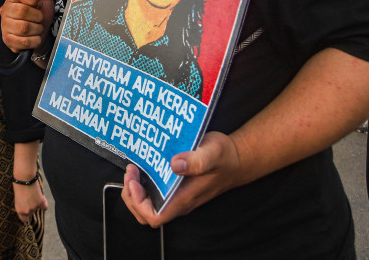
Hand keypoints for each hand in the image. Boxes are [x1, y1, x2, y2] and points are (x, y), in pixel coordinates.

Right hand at [0, 0, 52, 53]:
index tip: (38, 4)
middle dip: (37, 16)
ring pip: (24, 27)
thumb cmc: (40, 16)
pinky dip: (34, 40)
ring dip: (37, 29)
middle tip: (39, 18)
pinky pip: (24, 41)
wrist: (41, 36)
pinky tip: (35, 37)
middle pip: (22, 11)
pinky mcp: (7, 40)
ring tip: (37, 28)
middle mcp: (5, 11)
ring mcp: (5, 26)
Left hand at [12, 179, 47, 222]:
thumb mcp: (18, 198)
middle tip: (30, 197)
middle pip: (32, 212)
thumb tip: (30, 208)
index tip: (28, 214)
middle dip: (31, 206)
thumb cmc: (19, 185)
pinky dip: (44, 202)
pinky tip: (42, 196)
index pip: (24, 220)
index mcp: (19, 210)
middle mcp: (26, 211)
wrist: (24, 178)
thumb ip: (23, 205)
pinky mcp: (40, 202)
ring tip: (33, 193)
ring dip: (37, 202)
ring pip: (38, 208)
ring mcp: (34, 207)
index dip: (26, 216)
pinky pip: (45, 206)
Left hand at [121, 131, 242, 226]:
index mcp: (184, 198)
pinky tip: (142, 167)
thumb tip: (175, 164)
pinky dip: (142, 184)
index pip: (155, 216)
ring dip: (134, 190)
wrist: (237, 160)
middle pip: (145, 214)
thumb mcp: (213, 152)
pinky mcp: (175, 189)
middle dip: (131, 196)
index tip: (135, 182)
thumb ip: (197, 160)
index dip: (139, 203)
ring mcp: (176, 197)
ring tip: (133, 170)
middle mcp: (179, 202)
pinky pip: (153, 195)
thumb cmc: (226, 157)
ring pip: (147, 206)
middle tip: (131, 172)